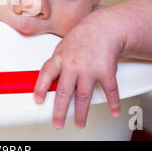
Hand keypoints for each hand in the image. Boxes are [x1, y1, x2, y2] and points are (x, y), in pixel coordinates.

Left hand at [34, 9, 123, 128]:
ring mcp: (90, 69)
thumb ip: (55, 66)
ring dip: (81, 112)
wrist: (104, 27)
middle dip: (60, 110)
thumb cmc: (82, 39)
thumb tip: (46, 84)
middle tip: (57, 122)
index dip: (41, 88)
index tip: (38, 100)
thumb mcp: (62, 49)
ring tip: (79, 122)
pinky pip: (109, 90)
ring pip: (83, 95)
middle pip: (64, 91)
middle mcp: (73, 65)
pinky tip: (113, 111)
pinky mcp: (106, 71)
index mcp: (60, 58)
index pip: (46, 74)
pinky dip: (113, 102)